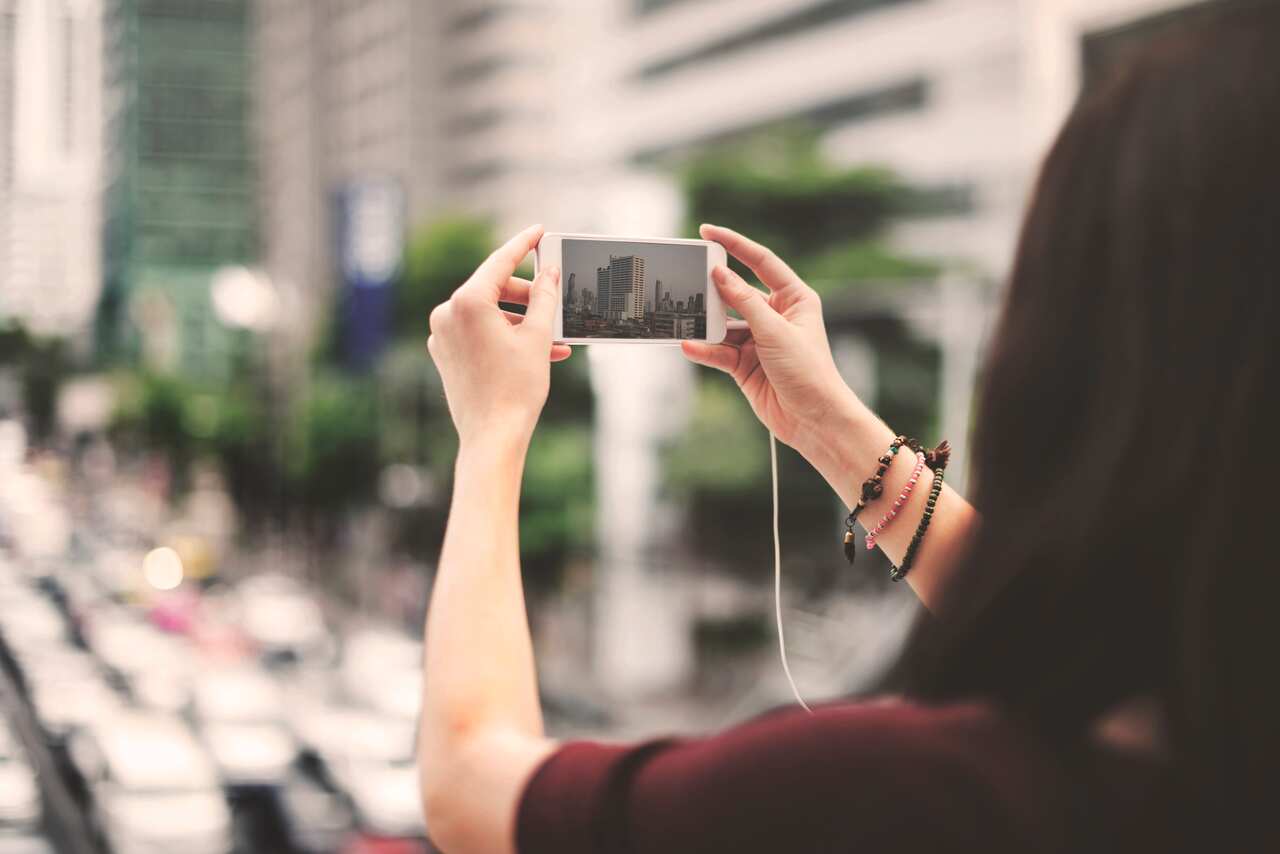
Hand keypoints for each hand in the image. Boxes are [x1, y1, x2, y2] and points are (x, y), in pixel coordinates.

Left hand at [427, 225, 570, 447]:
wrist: (492, 438)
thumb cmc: (515, 390)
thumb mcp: (537, 337)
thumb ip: (544, 297)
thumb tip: (548, 273)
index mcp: (466, 302)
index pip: (499, 261)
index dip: (524, 244)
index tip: (539, 231)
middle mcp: (447, 314)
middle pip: (493, 289)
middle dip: (527, 296)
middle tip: (554, 300)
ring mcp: (442, 335)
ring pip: (489, 314)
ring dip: (521, 322)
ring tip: (554, 340)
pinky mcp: (445, 354)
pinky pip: (478, 333)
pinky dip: (505, 336)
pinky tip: (534, 352)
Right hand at [681, 224, 861, 457]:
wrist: (814, 420)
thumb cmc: (809, 372)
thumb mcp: (776, 331)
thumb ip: (745, 302)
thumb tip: (720, 275)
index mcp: (794, 299)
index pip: (761, 262)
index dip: (735, 245)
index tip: (708, 232)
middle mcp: (775, 316)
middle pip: (737, 293)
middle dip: (713, 290)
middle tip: (688, 278)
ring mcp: (759, 340)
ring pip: (723, 324)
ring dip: (705, 325)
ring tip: (684, 319)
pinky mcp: (745, 364)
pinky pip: (719, 351)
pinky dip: (705, 349)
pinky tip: (690, 346)